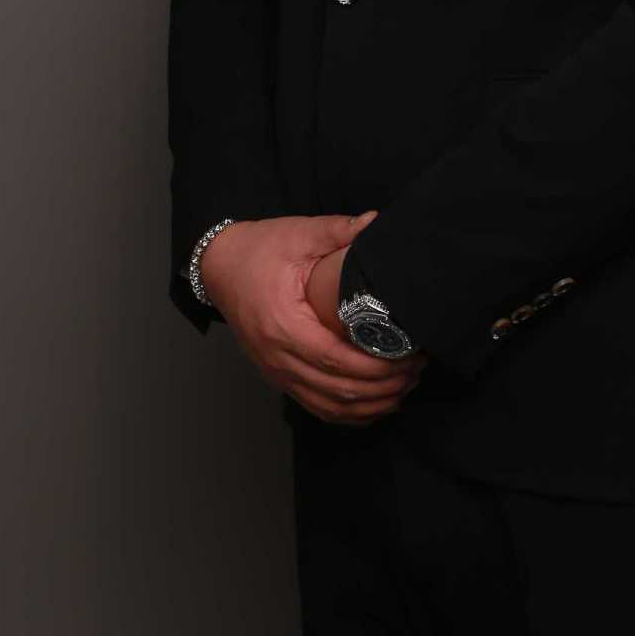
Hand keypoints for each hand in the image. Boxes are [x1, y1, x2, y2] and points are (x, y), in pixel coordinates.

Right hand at [197, 210, 428, 425]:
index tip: (408, 358)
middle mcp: (278, 357)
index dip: (377, 367)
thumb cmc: (257, 252)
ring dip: (370, 405)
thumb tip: (376, 222)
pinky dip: (349, 413)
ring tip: (404, 387)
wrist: (218, 268)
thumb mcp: (298, 234)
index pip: (337, 360)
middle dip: (384, 388)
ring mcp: (277, 371)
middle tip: (416, 370)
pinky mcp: (279, 376)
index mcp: (284, 324)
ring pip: (330, 407)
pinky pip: (317, 406)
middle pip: (338, 390)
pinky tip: (375, 404)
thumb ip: (338, 230)